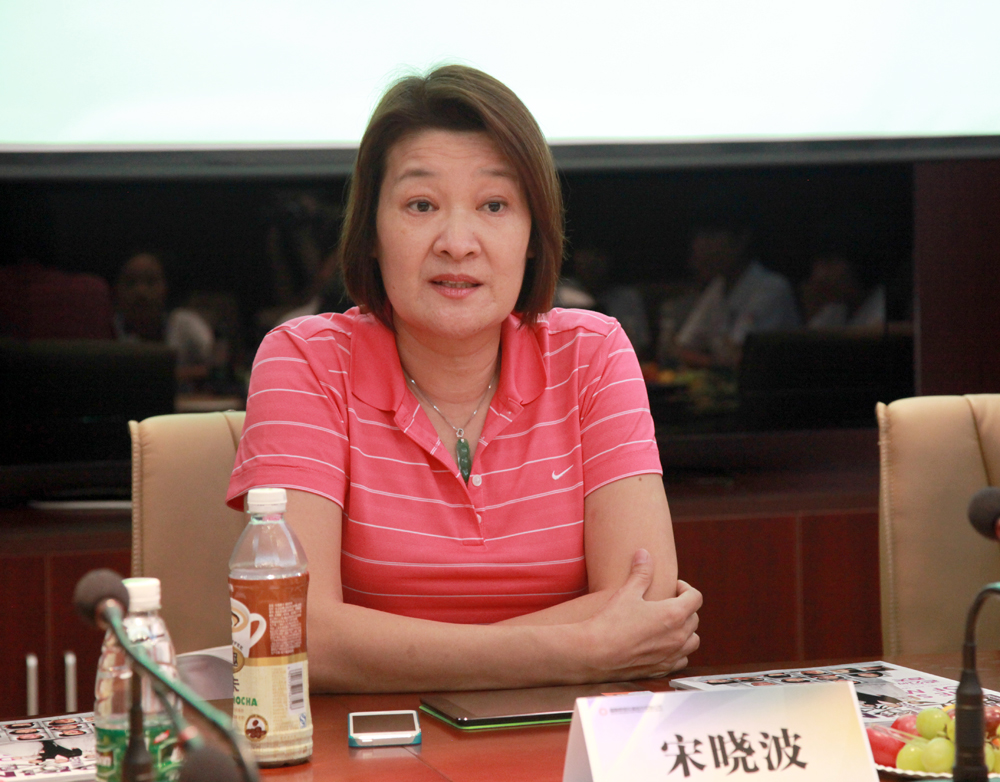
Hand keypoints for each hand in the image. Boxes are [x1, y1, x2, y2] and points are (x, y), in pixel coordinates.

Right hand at [584, 549, 701, 680]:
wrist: (596, 653)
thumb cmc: (612, 621)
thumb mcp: (627, 593)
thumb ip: (641, 573)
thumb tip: (644, 554)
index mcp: (674, 615)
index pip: (696, 597)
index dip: (686, 588)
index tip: (674, 586)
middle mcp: (678, 636)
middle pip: (695, 618)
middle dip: (684, 608)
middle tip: (667, 603)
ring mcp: (672, 655)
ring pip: (693, 641)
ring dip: (685, 631)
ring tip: (669, 625)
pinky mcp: (662, 669)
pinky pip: (681, 659)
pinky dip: (678, 651)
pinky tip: (663, 645)